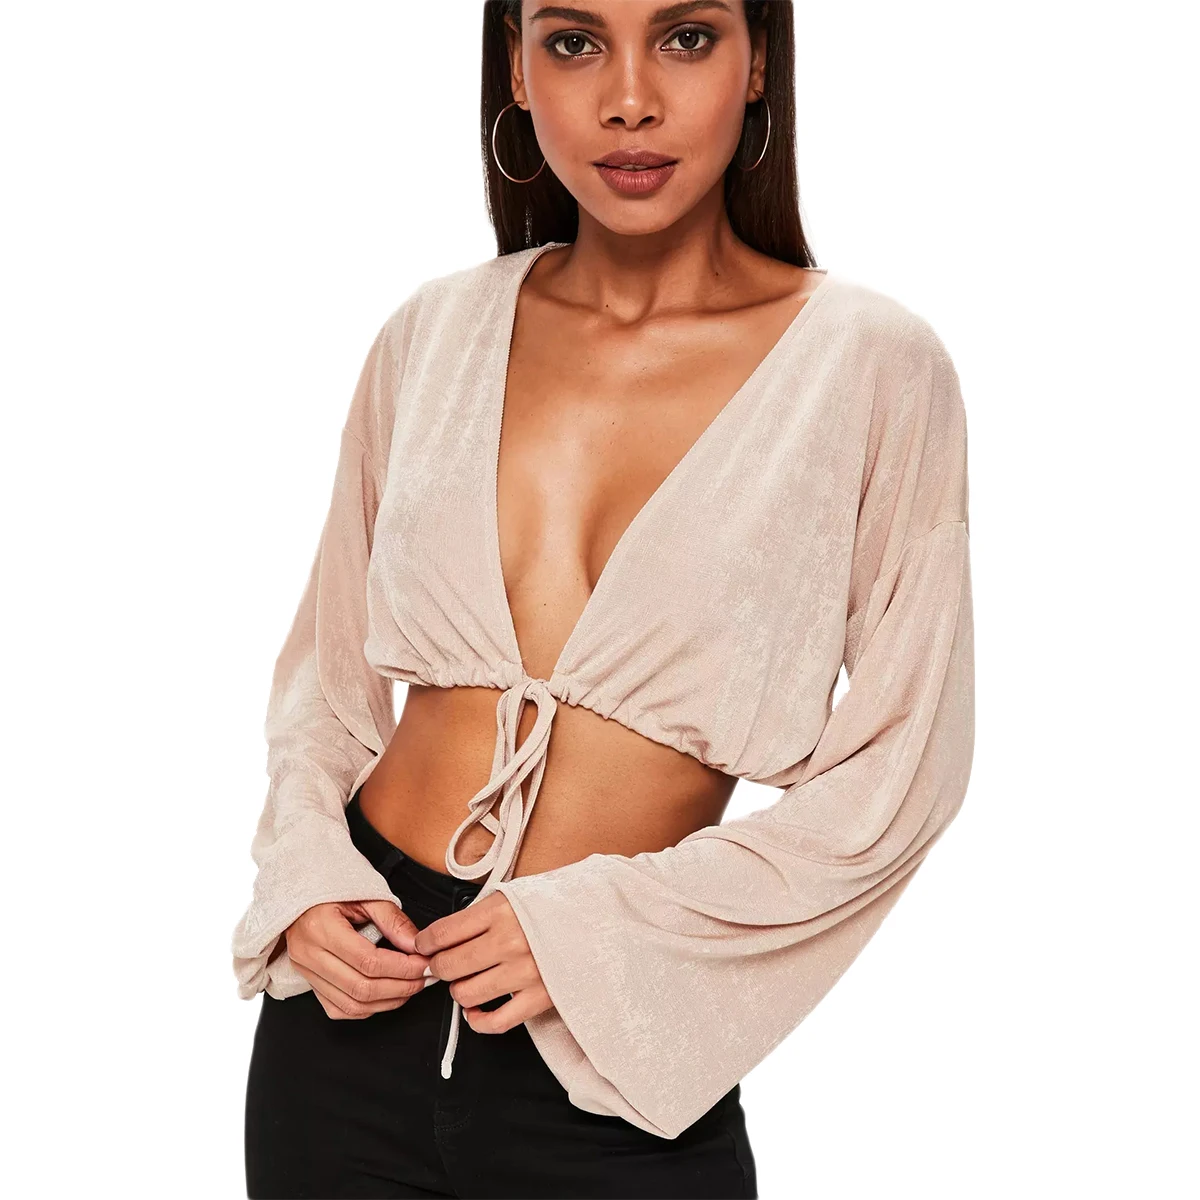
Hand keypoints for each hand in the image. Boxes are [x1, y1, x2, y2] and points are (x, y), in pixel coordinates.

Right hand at [285, 898, 433, 1019]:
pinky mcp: (308, 983)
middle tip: (423, 978)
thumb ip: (393, 921)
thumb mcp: (366, 896)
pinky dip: (366, 1009)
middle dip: (400, 987)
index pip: (368, 961)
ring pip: (350, 1004)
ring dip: (387, 1001)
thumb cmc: (333, 890)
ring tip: (410, 988)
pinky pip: (338, 1009)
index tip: (424, 964)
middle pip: (361, 987)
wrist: (303, 894)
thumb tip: (416, 945)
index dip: (402, 968)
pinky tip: (385, 997)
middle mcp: (308, 954)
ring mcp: (305, 971)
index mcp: (321, 927)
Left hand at [412, 891, 552, 1032]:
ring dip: (458, 990)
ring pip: (466, 993)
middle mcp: (509, 941)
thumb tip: (447, 932)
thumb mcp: (520, 892)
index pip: (443, 932)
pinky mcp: (538, 998)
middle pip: (449, 964)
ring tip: (464, 982)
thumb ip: (485, 910)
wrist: (604, 919)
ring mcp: (523, 973)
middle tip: (440, 964)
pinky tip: (476, 1010)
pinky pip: (495, 1022)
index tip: (423, 946)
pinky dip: (478, 1020)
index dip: (425, 942)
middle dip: (438, 966)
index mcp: (502, 910)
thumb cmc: (560, 904)